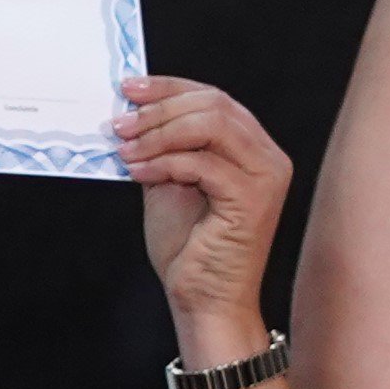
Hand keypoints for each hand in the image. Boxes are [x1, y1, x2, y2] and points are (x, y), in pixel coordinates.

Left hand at [119, 75, 291, 346]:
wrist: (205, 300)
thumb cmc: (190, 250)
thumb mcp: (169, 186)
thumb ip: (162, 150)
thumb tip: (132, 116)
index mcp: (252, 148)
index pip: (214, 98)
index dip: (170, 87)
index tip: (130, 88)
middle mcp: (268, 157)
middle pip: (215, 103)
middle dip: (160, 107)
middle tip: (121, 121)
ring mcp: (265, 177)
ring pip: (211, 125)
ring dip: (159, 132)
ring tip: (125, 147)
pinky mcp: (252, 200)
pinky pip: (203, 164)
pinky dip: (164, 162)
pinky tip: (138, 171)